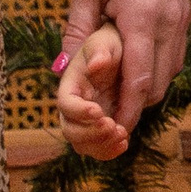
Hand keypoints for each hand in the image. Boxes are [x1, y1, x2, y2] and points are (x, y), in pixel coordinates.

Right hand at [55, 24, 131, 163]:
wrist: (126, 55)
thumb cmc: (113, 45)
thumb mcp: (108, 41)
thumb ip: (100, 50)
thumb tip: (96, 64)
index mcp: (71, 85)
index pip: (65, 103)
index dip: (79, 111)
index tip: (98, 110)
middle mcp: (75, 106)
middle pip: (71, 130)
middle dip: (90, 133)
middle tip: (113, 126)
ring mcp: (87, 121)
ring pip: (84, 144)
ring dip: (101, 145)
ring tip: (122, 136)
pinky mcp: (102, 129)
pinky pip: (100, 148)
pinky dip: (110, 150)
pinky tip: (125, 142)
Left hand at [62, 0, 189, 140]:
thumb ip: (78, 30)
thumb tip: (65, 69)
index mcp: (143, 16)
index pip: (139, 82)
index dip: (127, 112)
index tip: (113, 132)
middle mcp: (170, 20)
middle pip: (158, 83)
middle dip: (134, 102)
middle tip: (105, 107)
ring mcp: (182, 13)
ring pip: (171, 69)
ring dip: (147, 83)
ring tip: (116, 84)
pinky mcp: (185, 5)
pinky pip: (175, 49)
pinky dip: (156, 63)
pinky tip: (133, 56)